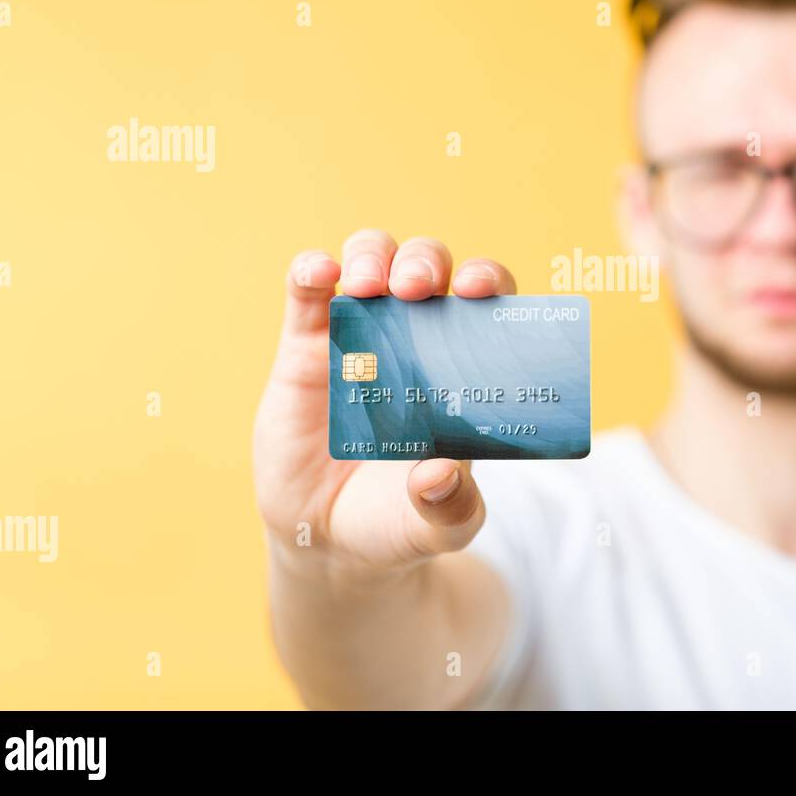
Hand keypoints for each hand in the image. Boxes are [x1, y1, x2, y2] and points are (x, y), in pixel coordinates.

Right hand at [252, 228, 517, 584]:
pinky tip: (320, 274)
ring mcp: (358, 336)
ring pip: (372, 260)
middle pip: (429, 267)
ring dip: (373, 256)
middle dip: (426, 263)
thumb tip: (442, 476)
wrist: (330, 539)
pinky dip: (312, 269)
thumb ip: (452, 508)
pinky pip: (307, 291)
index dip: (489, 281)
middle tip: (416, 290)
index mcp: (463, 367)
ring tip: (369, 286)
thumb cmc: (400, 521)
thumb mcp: (438, 527)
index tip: (480, 290)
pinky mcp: (305, 347)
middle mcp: (415, 338)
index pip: (487, 302)